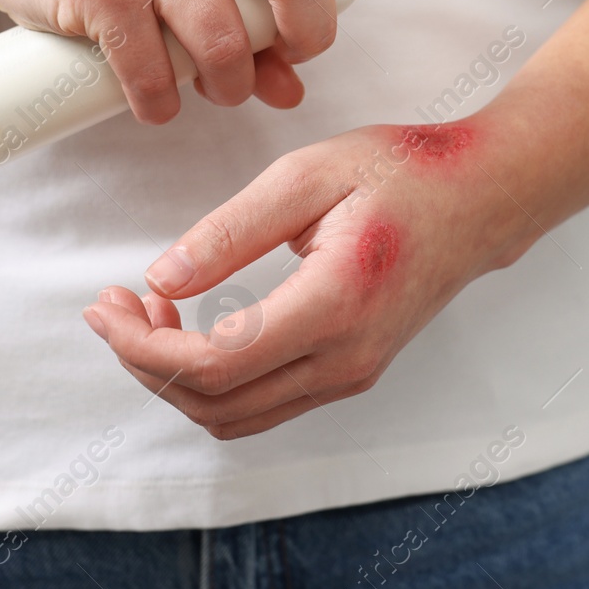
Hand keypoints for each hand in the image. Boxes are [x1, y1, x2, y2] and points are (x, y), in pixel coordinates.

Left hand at [81, 120, 535, 438]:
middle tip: (111, 307)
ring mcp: (352, 373)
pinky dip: (214, 379)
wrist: (483, 196)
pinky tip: (194, 324)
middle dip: (147, 364)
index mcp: (335, 305)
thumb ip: (229, 230)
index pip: (214, 364)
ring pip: (237, 416)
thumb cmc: (404, 173)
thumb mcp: (308, 175)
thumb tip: (160, 279)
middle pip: (216, 405)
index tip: (106, 305)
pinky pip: (264, 403)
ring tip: (147, 313)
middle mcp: (346, 358)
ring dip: (177, 377)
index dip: (143, 346)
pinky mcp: (351, 372)